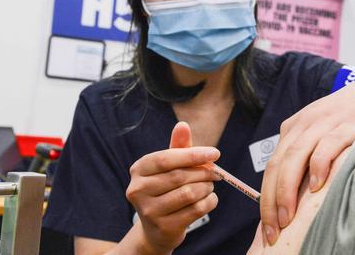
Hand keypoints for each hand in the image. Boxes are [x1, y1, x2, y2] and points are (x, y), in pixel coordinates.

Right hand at [125, 122, 220, 253]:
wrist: (157, 229)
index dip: (193, 155)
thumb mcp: (170, 167)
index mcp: (139, 169)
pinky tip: (209, 199)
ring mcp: (149, 211)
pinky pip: (195, 210)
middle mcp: (138, 190)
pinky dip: (209, 202)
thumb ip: (178, 147)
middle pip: (179, 176)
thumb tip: (182, 125)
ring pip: (189, 193)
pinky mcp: (164, 227)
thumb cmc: (166, 189)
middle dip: (203, 172)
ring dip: (207, 188)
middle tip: (216, 172)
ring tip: (209, 186)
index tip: (215, 153)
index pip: (166, 158)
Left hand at [259, 71, 354, 244]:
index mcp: (293, 129)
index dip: (266, 198)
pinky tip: (316, 186)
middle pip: (279, 164)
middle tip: (273, 230)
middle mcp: (303, 124)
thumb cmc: (347, 120)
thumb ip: (305, 158)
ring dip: (288, 189)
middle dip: (273, 200)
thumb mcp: (320, 134)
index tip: (267, 227)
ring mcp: (324, 122)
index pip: (272, 167)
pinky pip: (327, 144)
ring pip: (296, 156)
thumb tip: (292, 200)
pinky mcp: (348, 123)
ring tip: (288, 217)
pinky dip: (318, 165)